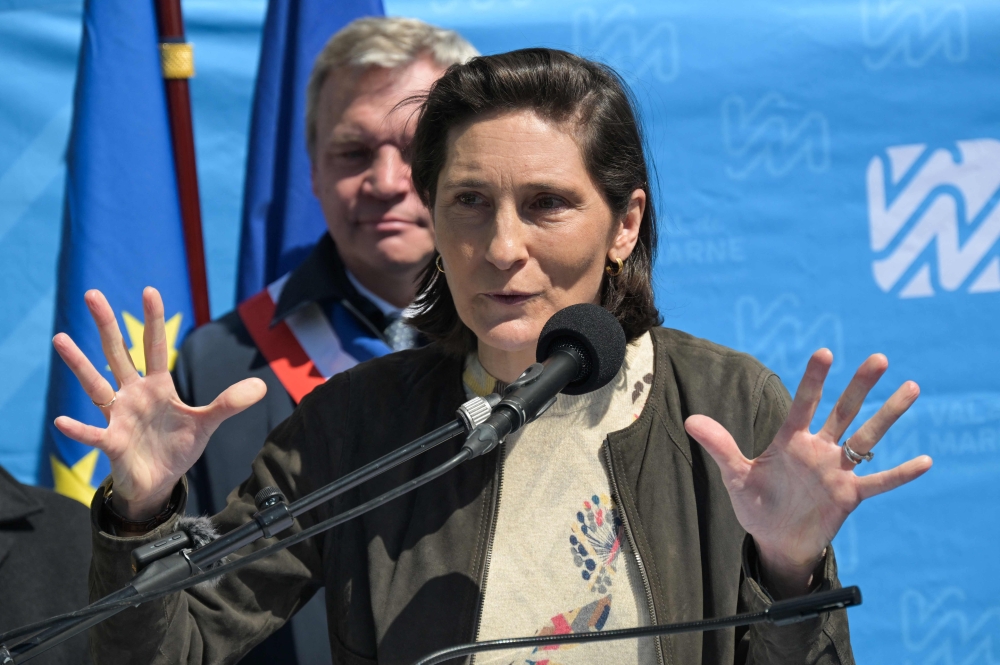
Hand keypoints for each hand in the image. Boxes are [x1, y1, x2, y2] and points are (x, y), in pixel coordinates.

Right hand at [52, 287, 265, 519]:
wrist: (160, 482)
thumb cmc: (177, 447)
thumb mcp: (207, 423)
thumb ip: (229, 403)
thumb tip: (261, 386)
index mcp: (157, 386)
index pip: (154, 347)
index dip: (154, 320)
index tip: (149, 290)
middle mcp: (133, 395)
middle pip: (118, 354)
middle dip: (107, 325)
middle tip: (92, 293)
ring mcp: (119, 416)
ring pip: (95, 386)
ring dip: (79, 364)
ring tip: (60, 338)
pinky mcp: (112, 442)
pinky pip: (93, 434)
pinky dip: (78, 430)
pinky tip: (61, 421)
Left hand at [684, 349, 931, 597]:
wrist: (774, 540)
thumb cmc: (755, 504)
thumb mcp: (735, 475)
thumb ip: (720, 446)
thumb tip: (690, 420)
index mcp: (790, 441)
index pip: (803, 404)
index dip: (814, 380)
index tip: (825, 352)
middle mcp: (818, 450)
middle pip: (843, 412)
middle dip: (859, 387)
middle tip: (879, 358)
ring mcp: (837, 471)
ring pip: (867, 438)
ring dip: (888, 415)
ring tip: (912, 388)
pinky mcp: (849, 496)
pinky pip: (879, 483)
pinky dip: (900, 474)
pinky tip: (927, 460)